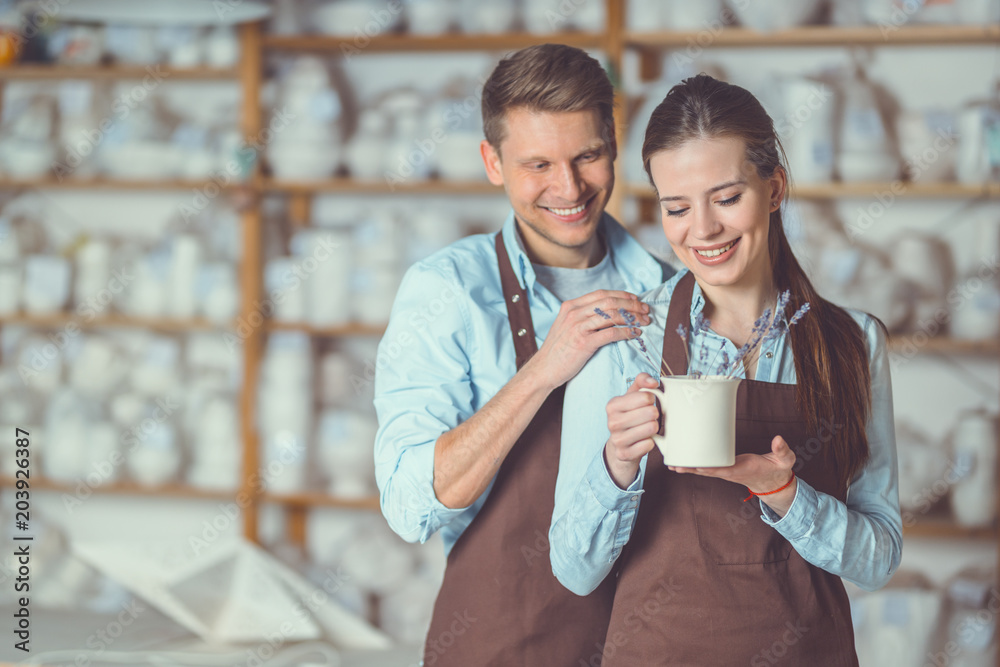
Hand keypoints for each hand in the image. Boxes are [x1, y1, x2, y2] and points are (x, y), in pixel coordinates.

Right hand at [529, 290, 650, 390]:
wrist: (543, 369)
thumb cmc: (558, 351)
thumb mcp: (566, 326)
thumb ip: (582, 316)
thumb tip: (605, 312)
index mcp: (570, 306)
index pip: (602, 294)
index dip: (622, 295)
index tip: (636, 300)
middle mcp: (574, 313)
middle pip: (610, 302)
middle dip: (632, 305)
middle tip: (646, 310)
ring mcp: (578, 327)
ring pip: (612, 315)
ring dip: (633, 317)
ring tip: (645, 322)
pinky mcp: (583, 342)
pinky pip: (611, 333)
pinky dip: (626, 332)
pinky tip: (635, 334)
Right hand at [604, 373, 659, 487]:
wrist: (620, 444)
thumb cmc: (629, 416)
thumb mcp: (632, 396)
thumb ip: (642, 382)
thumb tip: (653, 382)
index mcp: (613, 405)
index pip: (645, 396)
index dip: (652, 399)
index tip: (647, 403)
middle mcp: (612, 422)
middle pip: (650, 412)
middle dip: (654, 414)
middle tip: (648, 417)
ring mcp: (617, 439)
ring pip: (651, 428)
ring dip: (654, 428)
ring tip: (647, 428)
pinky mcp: (624, 454)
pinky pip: (649, 445)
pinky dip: (651, 442)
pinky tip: (644, 440)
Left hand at [669, 435, 797, 514]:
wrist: (774, 483)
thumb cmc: (777, 470)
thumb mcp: (785, 460)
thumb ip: (782, 450)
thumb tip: (778, 439)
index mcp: (743, 468)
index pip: (723, 469)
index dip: (709, 467)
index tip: (695, 464)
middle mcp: (730, 472)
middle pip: (707, 471)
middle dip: (691, 469)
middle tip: (674, 465)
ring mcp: (726, 472)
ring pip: (704, 471)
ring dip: (688, 468)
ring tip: (671, 464)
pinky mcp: (724, 469)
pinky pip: (706, 468)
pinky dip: (693, 466)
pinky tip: (681, 462)